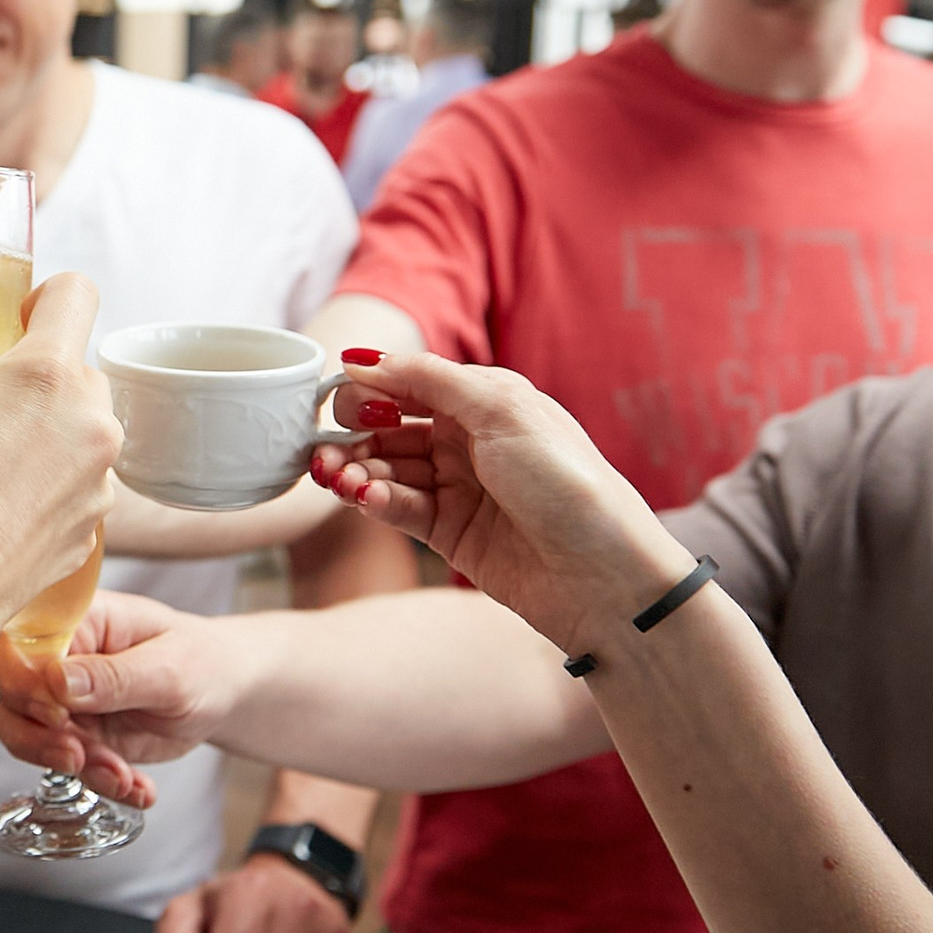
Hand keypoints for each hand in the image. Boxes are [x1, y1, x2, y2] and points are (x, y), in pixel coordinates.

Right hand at [0, 275, 122, 648]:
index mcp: (44, 374)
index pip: (75, 293)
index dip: (45, 297)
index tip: (20, 319)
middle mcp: (89, 421)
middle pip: (78, 370)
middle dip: (37, 382)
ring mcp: (99, 480)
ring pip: (82, 433)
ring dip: (46, 438)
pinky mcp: (93, 529)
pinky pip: (78, 488)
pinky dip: (48, 489)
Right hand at [0, 591, 237, 804]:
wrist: (221, 692)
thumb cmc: (198, 660)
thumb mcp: (168, 668)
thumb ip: (114, 675)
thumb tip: (56, 682)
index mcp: (73, 621)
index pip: (18, 649)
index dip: (25, 688)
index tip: (57, 716)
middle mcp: (57, 661)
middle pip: (14, 700)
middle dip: (42, 740)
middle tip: (80, 759)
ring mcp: (63, 702)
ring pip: (35, 740)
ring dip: (78, 768)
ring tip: (124, 779)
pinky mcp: (78, 737)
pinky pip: (70, 767)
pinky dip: (102, 785)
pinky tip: (138, 789)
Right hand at [315, 351, 695, 653]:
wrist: (602, 575)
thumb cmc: (566, 482)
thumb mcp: (500, 410)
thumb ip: (426, 379)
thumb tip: (362, 358)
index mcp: (485, 401)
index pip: (410, 381)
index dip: (370, 386)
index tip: (334, 396)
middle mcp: (468, 440)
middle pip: (388, 426)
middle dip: (353, 433)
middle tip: (330, 447)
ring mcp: (457, 487)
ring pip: (385, 467)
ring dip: (356, 469)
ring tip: (341, 479)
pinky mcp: (448, 532)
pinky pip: (396, 506)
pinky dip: (374, 499)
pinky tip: (365, 497)